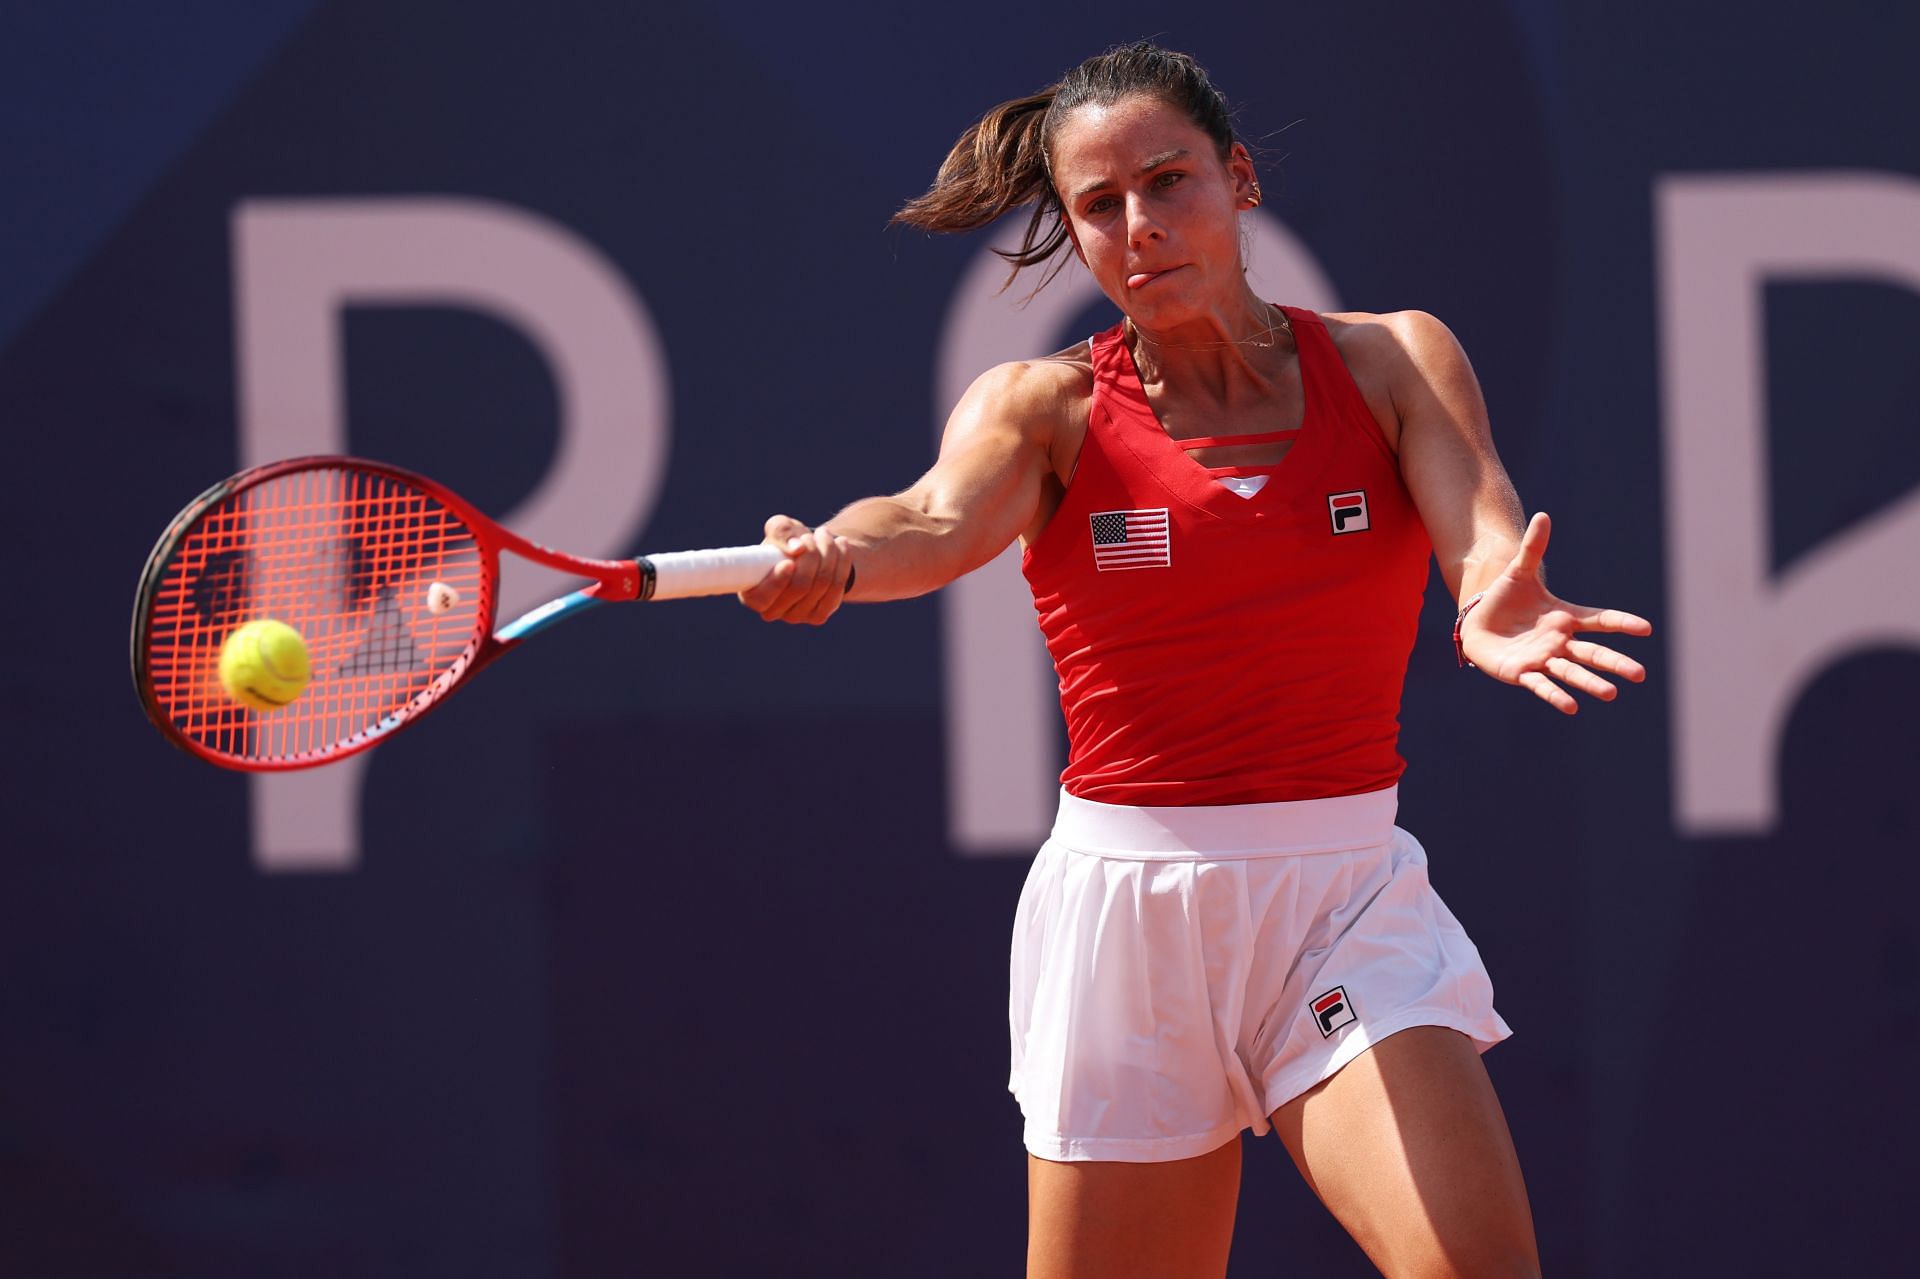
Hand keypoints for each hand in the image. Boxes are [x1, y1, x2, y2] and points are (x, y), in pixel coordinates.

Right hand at [737, 514, 853, 624]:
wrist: (810, 555)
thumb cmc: (786, 542)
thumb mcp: (780, 528)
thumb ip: (780, 531)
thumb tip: (797, 549)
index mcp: (753, 594)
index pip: (762, 598)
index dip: (777, 582)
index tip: (789, 562)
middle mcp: (772, 611)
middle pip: (799, 587)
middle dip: (811, 555)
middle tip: (812, 534)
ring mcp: (796, 617)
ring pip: (821, 585)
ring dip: (828, 553)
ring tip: (824, 534)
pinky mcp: (818, 616)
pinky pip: (836, 590)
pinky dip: (842, 563)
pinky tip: (841, 545)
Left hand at [1458, 512, 1651, 713]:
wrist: (1478, 622)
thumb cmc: (1504, 599)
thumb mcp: (1517, 572)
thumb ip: (1533, 548)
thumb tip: (1543, 515)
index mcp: (1565, 618)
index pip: (1599, 620)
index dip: (1621, 623)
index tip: (1646, 629)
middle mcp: (1559, 642)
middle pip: (1592, 654)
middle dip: (1614, 663)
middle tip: (1640, 674)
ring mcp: (1543, 659)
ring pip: (1571, 673)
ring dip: (1590, 683)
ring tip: (1611, 694)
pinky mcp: (1522, 673)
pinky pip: (1542, 686)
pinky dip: (1555, 696)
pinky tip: (1571, 707)